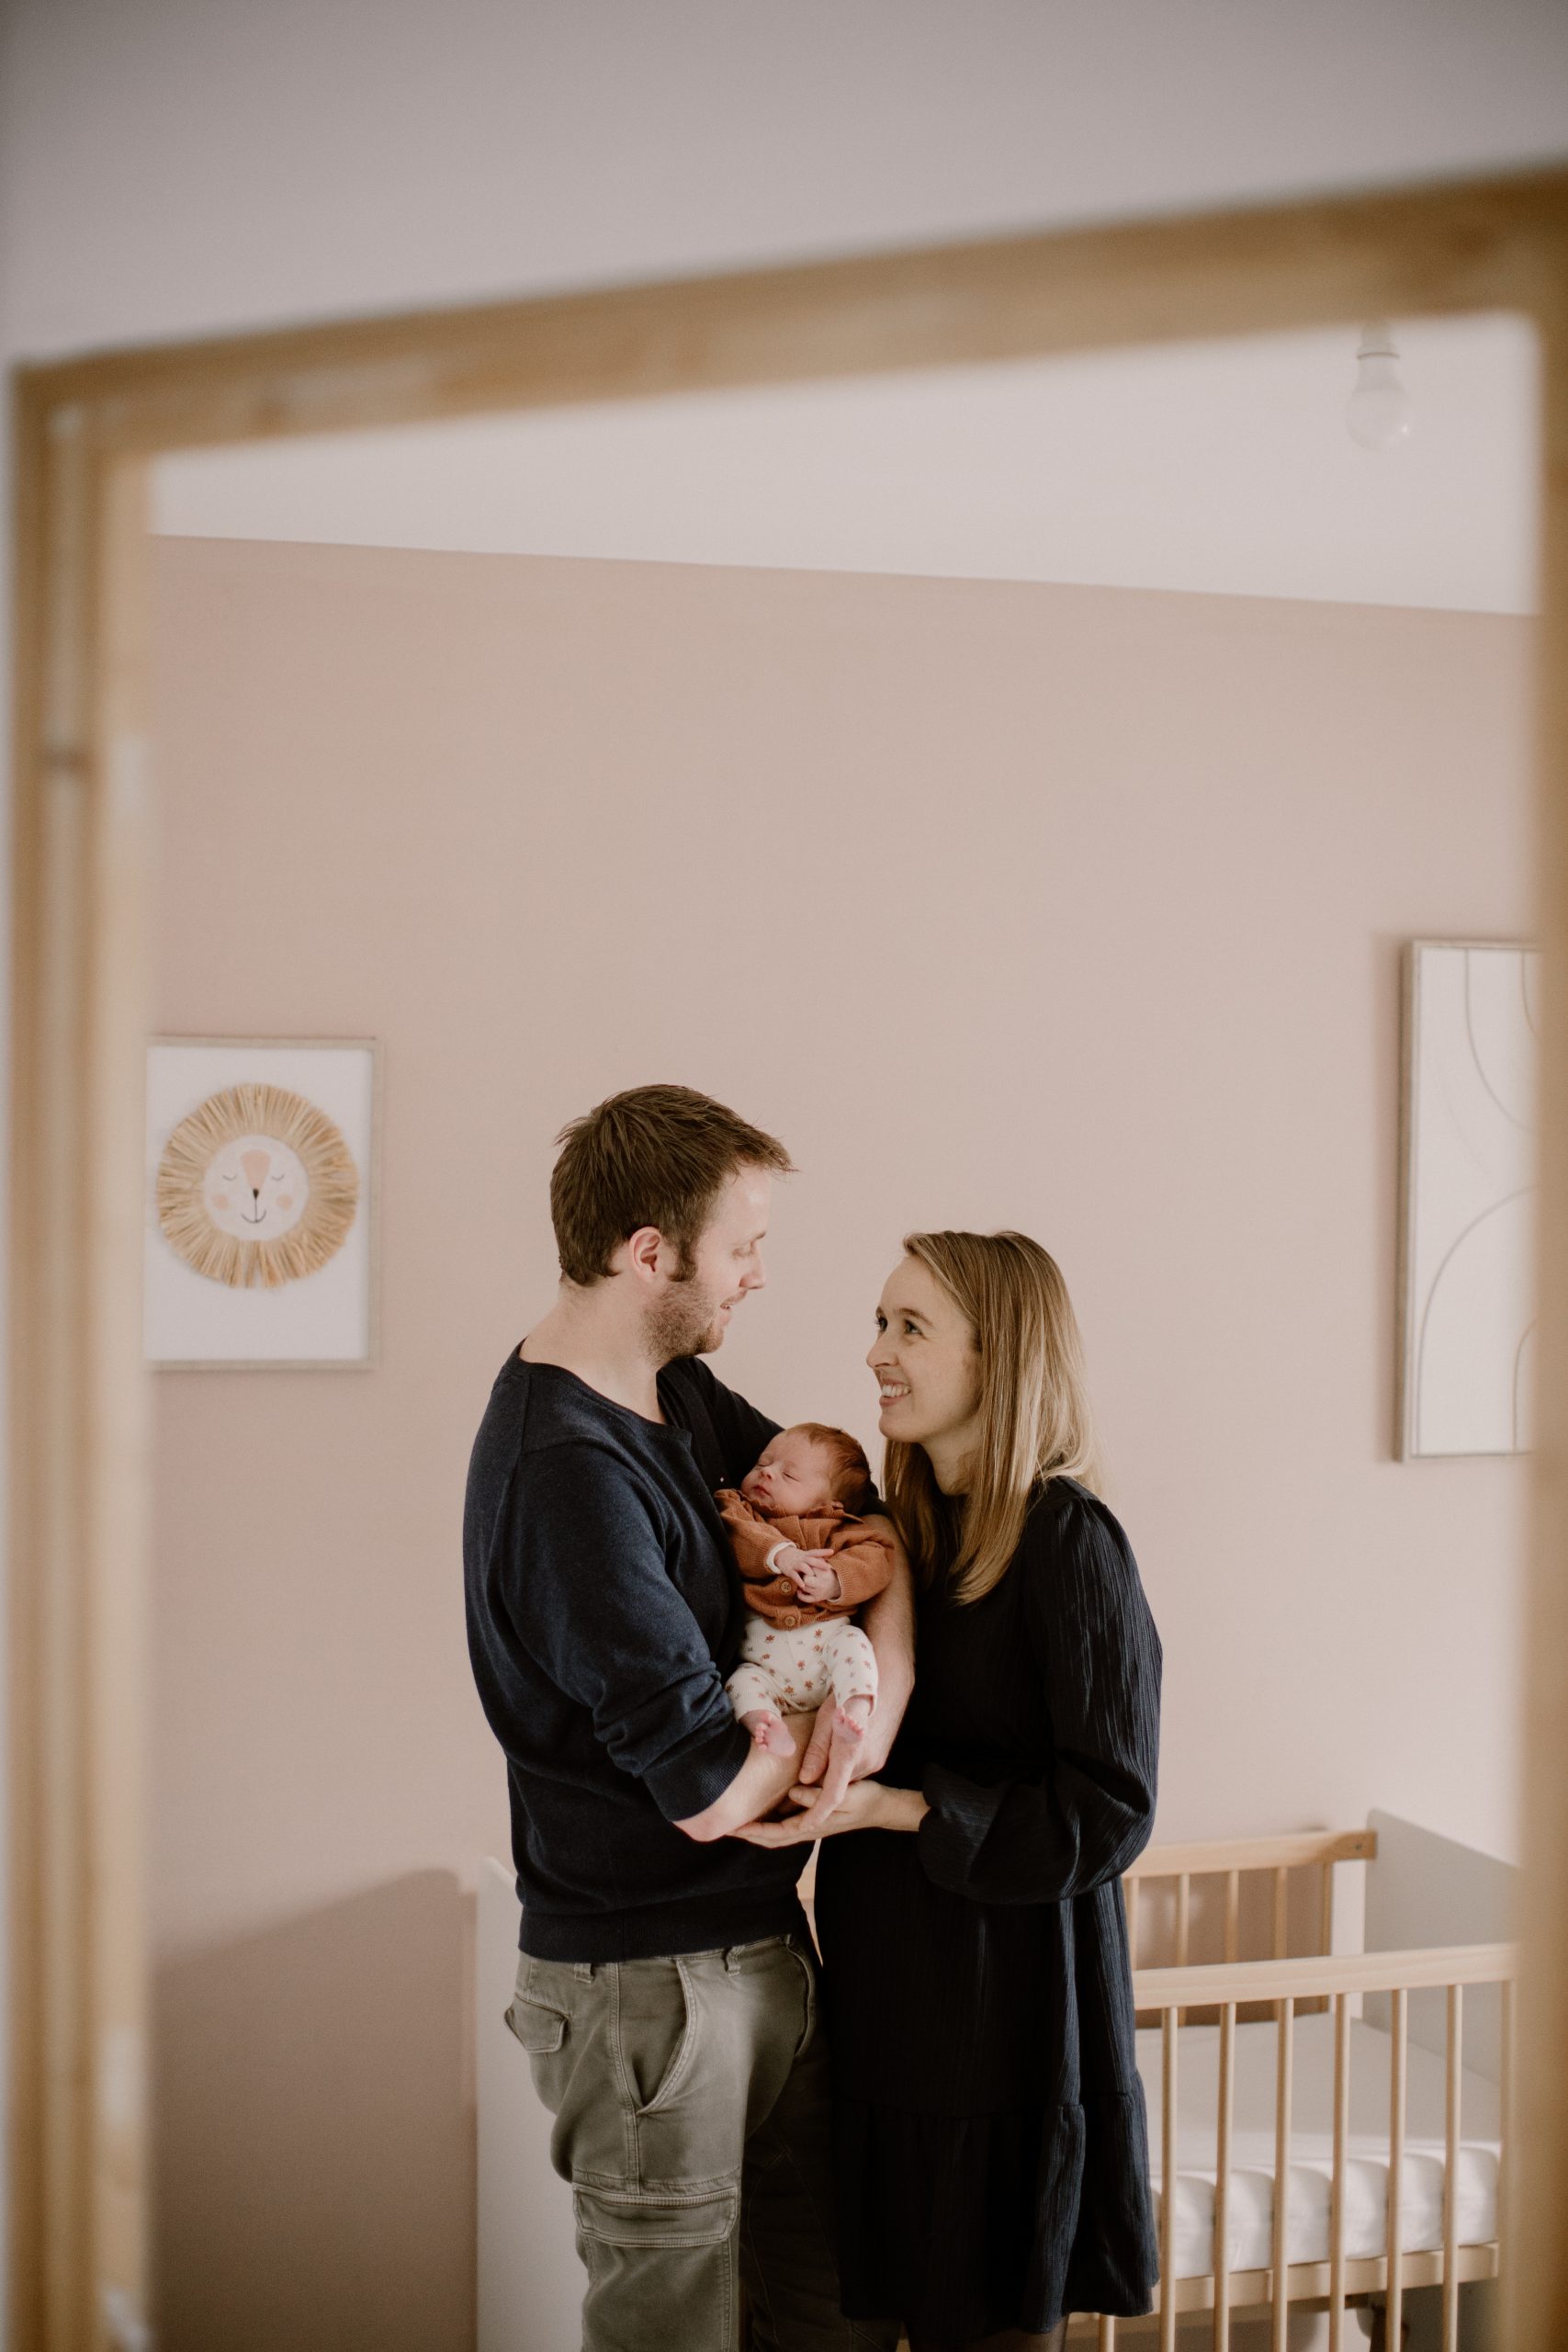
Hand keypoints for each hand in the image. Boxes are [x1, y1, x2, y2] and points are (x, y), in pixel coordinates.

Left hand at [730, 1777, 927, 1848]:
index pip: (776, 1833)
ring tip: (738, 1820)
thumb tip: (792, 1793)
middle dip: (749, 1834)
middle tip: (725, 1827)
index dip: (754, 1831)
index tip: (733, 1827)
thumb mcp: (845, 1795)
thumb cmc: (865, 1799)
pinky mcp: (815, 1816)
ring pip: (777, 1832)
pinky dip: (771, 1821)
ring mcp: (811, 1824)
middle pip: (772, 1837)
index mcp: (812, 1825)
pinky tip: (764, 1810)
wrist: (882, 1806)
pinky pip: (786, 1823)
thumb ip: (818, 1796)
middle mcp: (808, 1828)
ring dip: (758, 1829)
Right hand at [772, 1542, 831, 1580]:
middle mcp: (802, 1559)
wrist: (781, 1555)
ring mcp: (796, 1564)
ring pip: (803, 1567)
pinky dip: (799, 1581)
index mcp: (806, 1555)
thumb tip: (827, 1560)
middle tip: (828, 1568)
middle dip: (819, 1564)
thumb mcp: (805, 1555)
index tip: (832, 1551)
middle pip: (811, 1560)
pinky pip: (795, 1576)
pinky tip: (803, 1585)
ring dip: (809, 1571)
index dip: (824, 1551)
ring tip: (814, 1577)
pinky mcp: (790, 1571)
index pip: (816, 1552)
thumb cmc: (797, 1557)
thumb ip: (814, 1557)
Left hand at [786, 1558, 840, 1602]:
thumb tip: (809, 1555)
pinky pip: (805, 1598)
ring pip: (804, 1588)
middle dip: (805, 1576)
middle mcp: (821, 1584)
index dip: (808, 1566)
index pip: (810, 1568)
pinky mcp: (816, 1598)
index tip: (807, 1566)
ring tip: (803, 1580)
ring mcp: (818, 1592)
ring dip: (802, 1584)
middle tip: (805, 1575)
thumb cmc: (828, 1573)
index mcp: (824, 1574)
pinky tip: (799, 1590)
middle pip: (806, 1579)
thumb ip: (818, 1559)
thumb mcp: (825, 1565)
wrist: (838, 1586)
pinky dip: (800, 1595)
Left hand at [792, 1692, 870, 1823]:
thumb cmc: (850, 1696)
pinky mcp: (877, 1759)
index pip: (833, 1795)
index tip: (802, 1827)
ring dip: (827, 1780)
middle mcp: (865, 1763)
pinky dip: (838, 1772)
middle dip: (814, 1794)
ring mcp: (874, 1762)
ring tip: (805, 1773)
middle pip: (836, 1788)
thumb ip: (816, 1752)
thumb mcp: (826, 1720)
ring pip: (845, 1780)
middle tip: (786, 1797)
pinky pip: (854, 1772)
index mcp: (850, 1754)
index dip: (817, 1813)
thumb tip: (804, 1780)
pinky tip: (828, 1758)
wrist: (886, 1684)